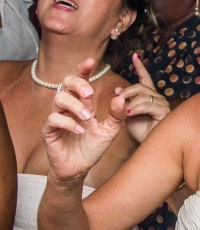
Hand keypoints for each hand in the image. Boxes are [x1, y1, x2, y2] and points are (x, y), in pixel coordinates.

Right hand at [42, 59, 125, 182]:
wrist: (80, 168)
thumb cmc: (93, 147)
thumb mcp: (110, 131)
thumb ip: (116, 115)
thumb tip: (120, 96)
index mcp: (83, 104)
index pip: (81, 82)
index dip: (83, 70)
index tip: (91, 61)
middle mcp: (69, 107)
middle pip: (65, 83)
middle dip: (78, 84)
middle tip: (90, 93)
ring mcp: (57, 118)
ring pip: (58, 98)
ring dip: (75, 106)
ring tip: (88, 118)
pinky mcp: (49, 130)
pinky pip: (53, 119)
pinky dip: (68, 123)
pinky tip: (80, 131)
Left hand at [117, 54, 169, 142]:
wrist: (151, 148)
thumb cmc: (140, 133)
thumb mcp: (126, 115)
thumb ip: (123, 102)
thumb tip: (118, 89)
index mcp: (150, 97)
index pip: (145, 79)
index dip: (140, 67)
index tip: (134, 56)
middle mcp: (159, 98)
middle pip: (141, 86)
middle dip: (126, 92)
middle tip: (117, 101)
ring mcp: (163, 104)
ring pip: (143, 95)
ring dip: (129, 102)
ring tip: (122, 113)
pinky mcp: (164, 112)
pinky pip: (147, 104)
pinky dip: (134, 108)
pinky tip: (127, 115)